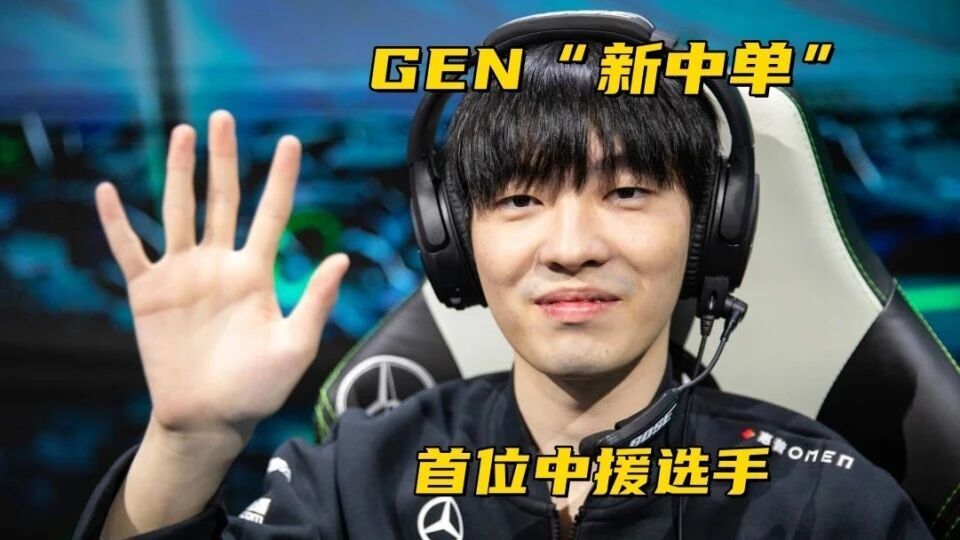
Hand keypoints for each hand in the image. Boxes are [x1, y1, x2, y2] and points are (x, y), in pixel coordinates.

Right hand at [94, 110, 348, 450]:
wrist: (210, 419)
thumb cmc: (258, 388)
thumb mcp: (295, 345)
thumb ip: (316, 300)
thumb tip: (342, 257)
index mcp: (256, 272)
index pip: (271, 213)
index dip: (281, 178)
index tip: (291, 142)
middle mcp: (219, 264)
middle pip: (221, 198)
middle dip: (223, 159)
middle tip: (224, 117)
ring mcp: (182, 275)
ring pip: (178, 211)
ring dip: (178, 173)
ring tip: (183, 133)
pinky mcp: (148, 294)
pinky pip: (129, 251)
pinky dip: (117, 223)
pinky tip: (109, 192)